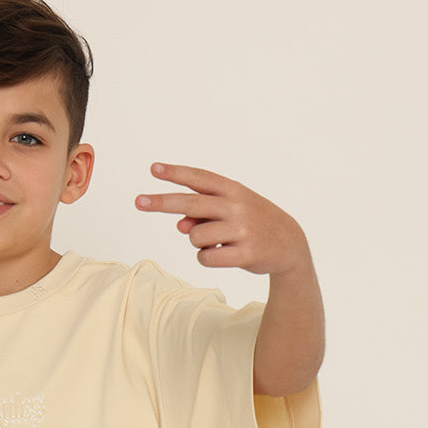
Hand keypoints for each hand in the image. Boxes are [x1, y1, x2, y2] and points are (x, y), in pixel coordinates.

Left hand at [135, 162, 310, 275]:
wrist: (289, 243)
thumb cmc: (252, 223)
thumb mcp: (231, 212)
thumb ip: (203, 214)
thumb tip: (180, 226)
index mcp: (232, 190)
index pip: (200, 179)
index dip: (176, 174)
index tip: (154, 169)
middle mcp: (236, 206)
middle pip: (190, 204)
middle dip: (162, 202)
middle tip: (138, 202)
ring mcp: (241, 230)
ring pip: (195, 237)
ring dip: (197, 242)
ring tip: (216, 241)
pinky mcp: (245, 254)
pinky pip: (207, 258)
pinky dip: (206, 258)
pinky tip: (222, 254)